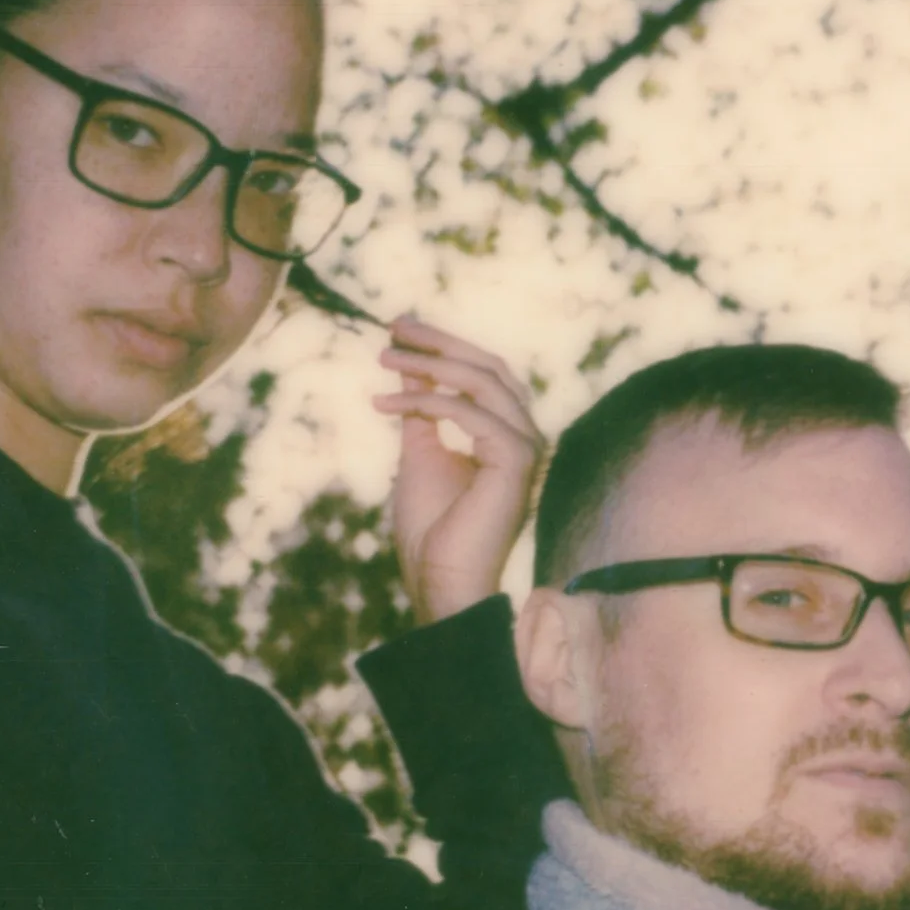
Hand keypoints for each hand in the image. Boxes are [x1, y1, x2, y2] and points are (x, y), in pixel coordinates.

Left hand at [374, 316, 547, 625]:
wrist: (440, 582)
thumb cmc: (431, 531)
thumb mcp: (418, 455)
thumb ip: (419, 412)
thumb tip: (408, 369)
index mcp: (506, 434)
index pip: (482, 373)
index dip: (444, 346)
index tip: (399, 328)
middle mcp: (525, 436)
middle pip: (488, 366)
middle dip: (439, 342)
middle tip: (394, 327)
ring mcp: (526, 448)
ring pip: (482, 381)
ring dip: (429, 364)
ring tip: (383, 358)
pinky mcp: (516, 461)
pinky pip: (469, 412)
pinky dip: (425, 401)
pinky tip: (386, 404)